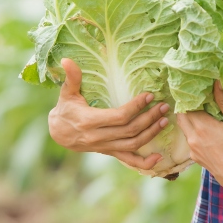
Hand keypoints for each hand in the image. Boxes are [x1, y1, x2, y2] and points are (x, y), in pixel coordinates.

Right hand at [47, 58, 169, 170]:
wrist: (58, 133)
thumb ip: (71, 77)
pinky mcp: (109, 152)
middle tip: (163, 106)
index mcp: (89, 122)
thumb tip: (67, 59)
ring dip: (151, 134)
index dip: (136, 107)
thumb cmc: (65, 109)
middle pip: (130, 131)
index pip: (119, 117)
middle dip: (150, 119)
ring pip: (133, 145)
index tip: (149, 96)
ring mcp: (105, 147)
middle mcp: (98, 137)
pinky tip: (159, 157)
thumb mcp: (67, 93)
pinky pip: (129, 161)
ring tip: (164, 121)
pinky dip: (145, 163)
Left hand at [177, 81, 222, 201]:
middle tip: (198, 97)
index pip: (186, 105)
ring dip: (191, 119)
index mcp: (201, 127)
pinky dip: (195, 132)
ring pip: (186, 129)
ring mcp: (194, 151)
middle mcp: (192, 139)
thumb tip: (215, 82)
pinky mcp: (199, 160)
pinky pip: (192, 141)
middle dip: (187, 106)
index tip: (196, 87)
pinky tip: (209, 130)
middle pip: (182, 116)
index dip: (189, 95)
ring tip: (204, 112)